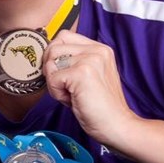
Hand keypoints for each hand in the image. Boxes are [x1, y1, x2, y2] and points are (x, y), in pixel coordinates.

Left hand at [43, 30, 138, 144]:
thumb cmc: (100, 106)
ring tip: (72, 94)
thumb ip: (73, 61)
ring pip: (50, 63)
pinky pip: (52, 79)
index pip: (64, 36)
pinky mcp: (82, 73)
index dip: (55, 54)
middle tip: (66, 87)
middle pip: (54, 47)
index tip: (60, 72)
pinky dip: (56, 93)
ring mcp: (90, 60)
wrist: (116, 126)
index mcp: (99, 49)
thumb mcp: (88, 76)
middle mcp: (96, 50)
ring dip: (55, 83)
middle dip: (52, 69)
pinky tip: (72, 100)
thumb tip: (47, 56)